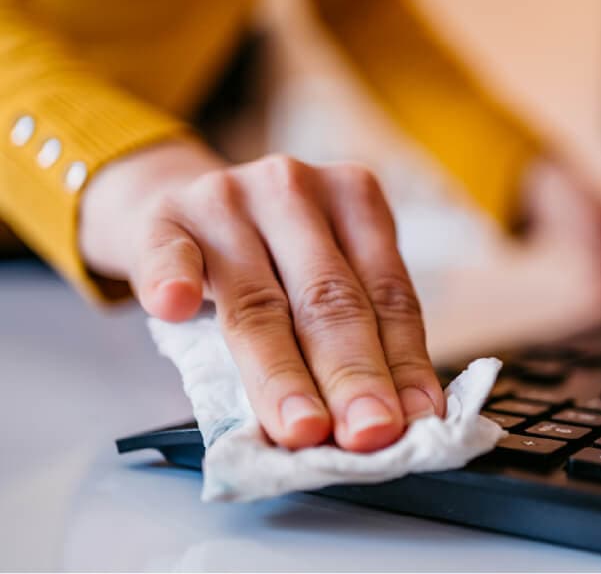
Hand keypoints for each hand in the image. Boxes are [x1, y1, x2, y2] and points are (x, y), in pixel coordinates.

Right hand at [80, 140, 444, 451]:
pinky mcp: (165, 216)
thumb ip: (360, 330)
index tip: (413, 421)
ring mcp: (226, 199)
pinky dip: (174, 278)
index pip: (387, 293)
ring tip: (301, 427)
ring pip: (258, 301)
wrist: (182, 207)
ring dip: (281, 372)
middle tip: (369, 434)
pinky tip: (177, 306)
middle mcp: (294, 190)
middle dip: (352, 376)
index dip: (401, 362)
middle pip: (328, 298)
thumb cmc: (270, 255)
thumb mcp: (323, 275)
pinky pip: (168, 251)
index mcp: (354, 198)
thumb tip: (405, 415)